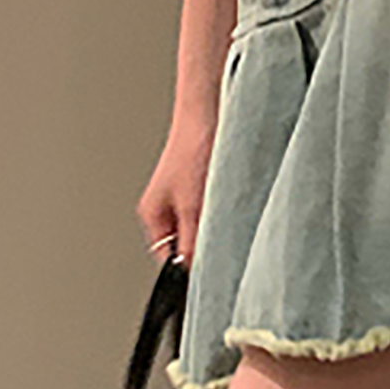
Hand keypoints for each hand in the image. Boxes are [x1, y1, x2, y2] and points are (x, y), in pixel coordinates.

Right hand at [136, 115, 214, 267]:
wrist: (209, 113)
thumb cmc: (193, 150)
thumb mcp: (193, 205)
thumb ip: (192, 239)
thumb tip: (192, 269)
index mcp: (154, 215)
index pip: (167, 257)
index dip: (186, 269)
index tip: (208, 275)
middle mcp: (167, 207)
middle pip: (185, 243)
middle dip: (204, 247)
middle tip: (223, 248)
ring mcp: (185, 196)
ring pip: (202, 227)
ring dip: (216, 228)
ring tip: (228, 220)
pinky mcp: (203, 185)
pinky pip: (213, 210)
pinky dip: (223, 212)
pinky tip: (235, 206)